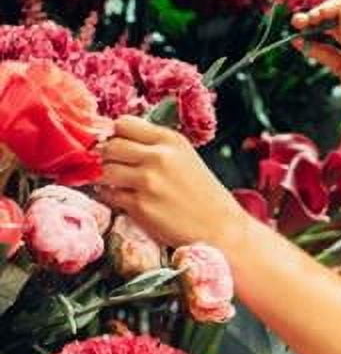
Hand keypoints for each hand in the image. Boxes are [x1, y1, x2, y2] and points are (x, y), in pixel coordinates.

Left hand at [99, 117, 248, 252]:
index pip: (123, 123)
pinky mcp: (140, 205)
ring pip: (104, 170)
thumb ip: (155, 147)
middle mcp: (158, 157)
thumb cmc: (204, 196)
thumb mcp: (186, 159)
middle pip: (110, 146)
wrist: (222, 229)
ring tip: (119, 185)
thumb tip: (116, 142)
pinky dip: (111, 198)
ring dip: (106, 178)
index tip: (121, 148)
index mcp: (171, 141)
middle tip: (117, 169)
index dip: (117, 136)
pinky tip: (126, 201)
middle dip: (108, 158)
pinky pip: (108, 195)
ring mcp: (148, 181)